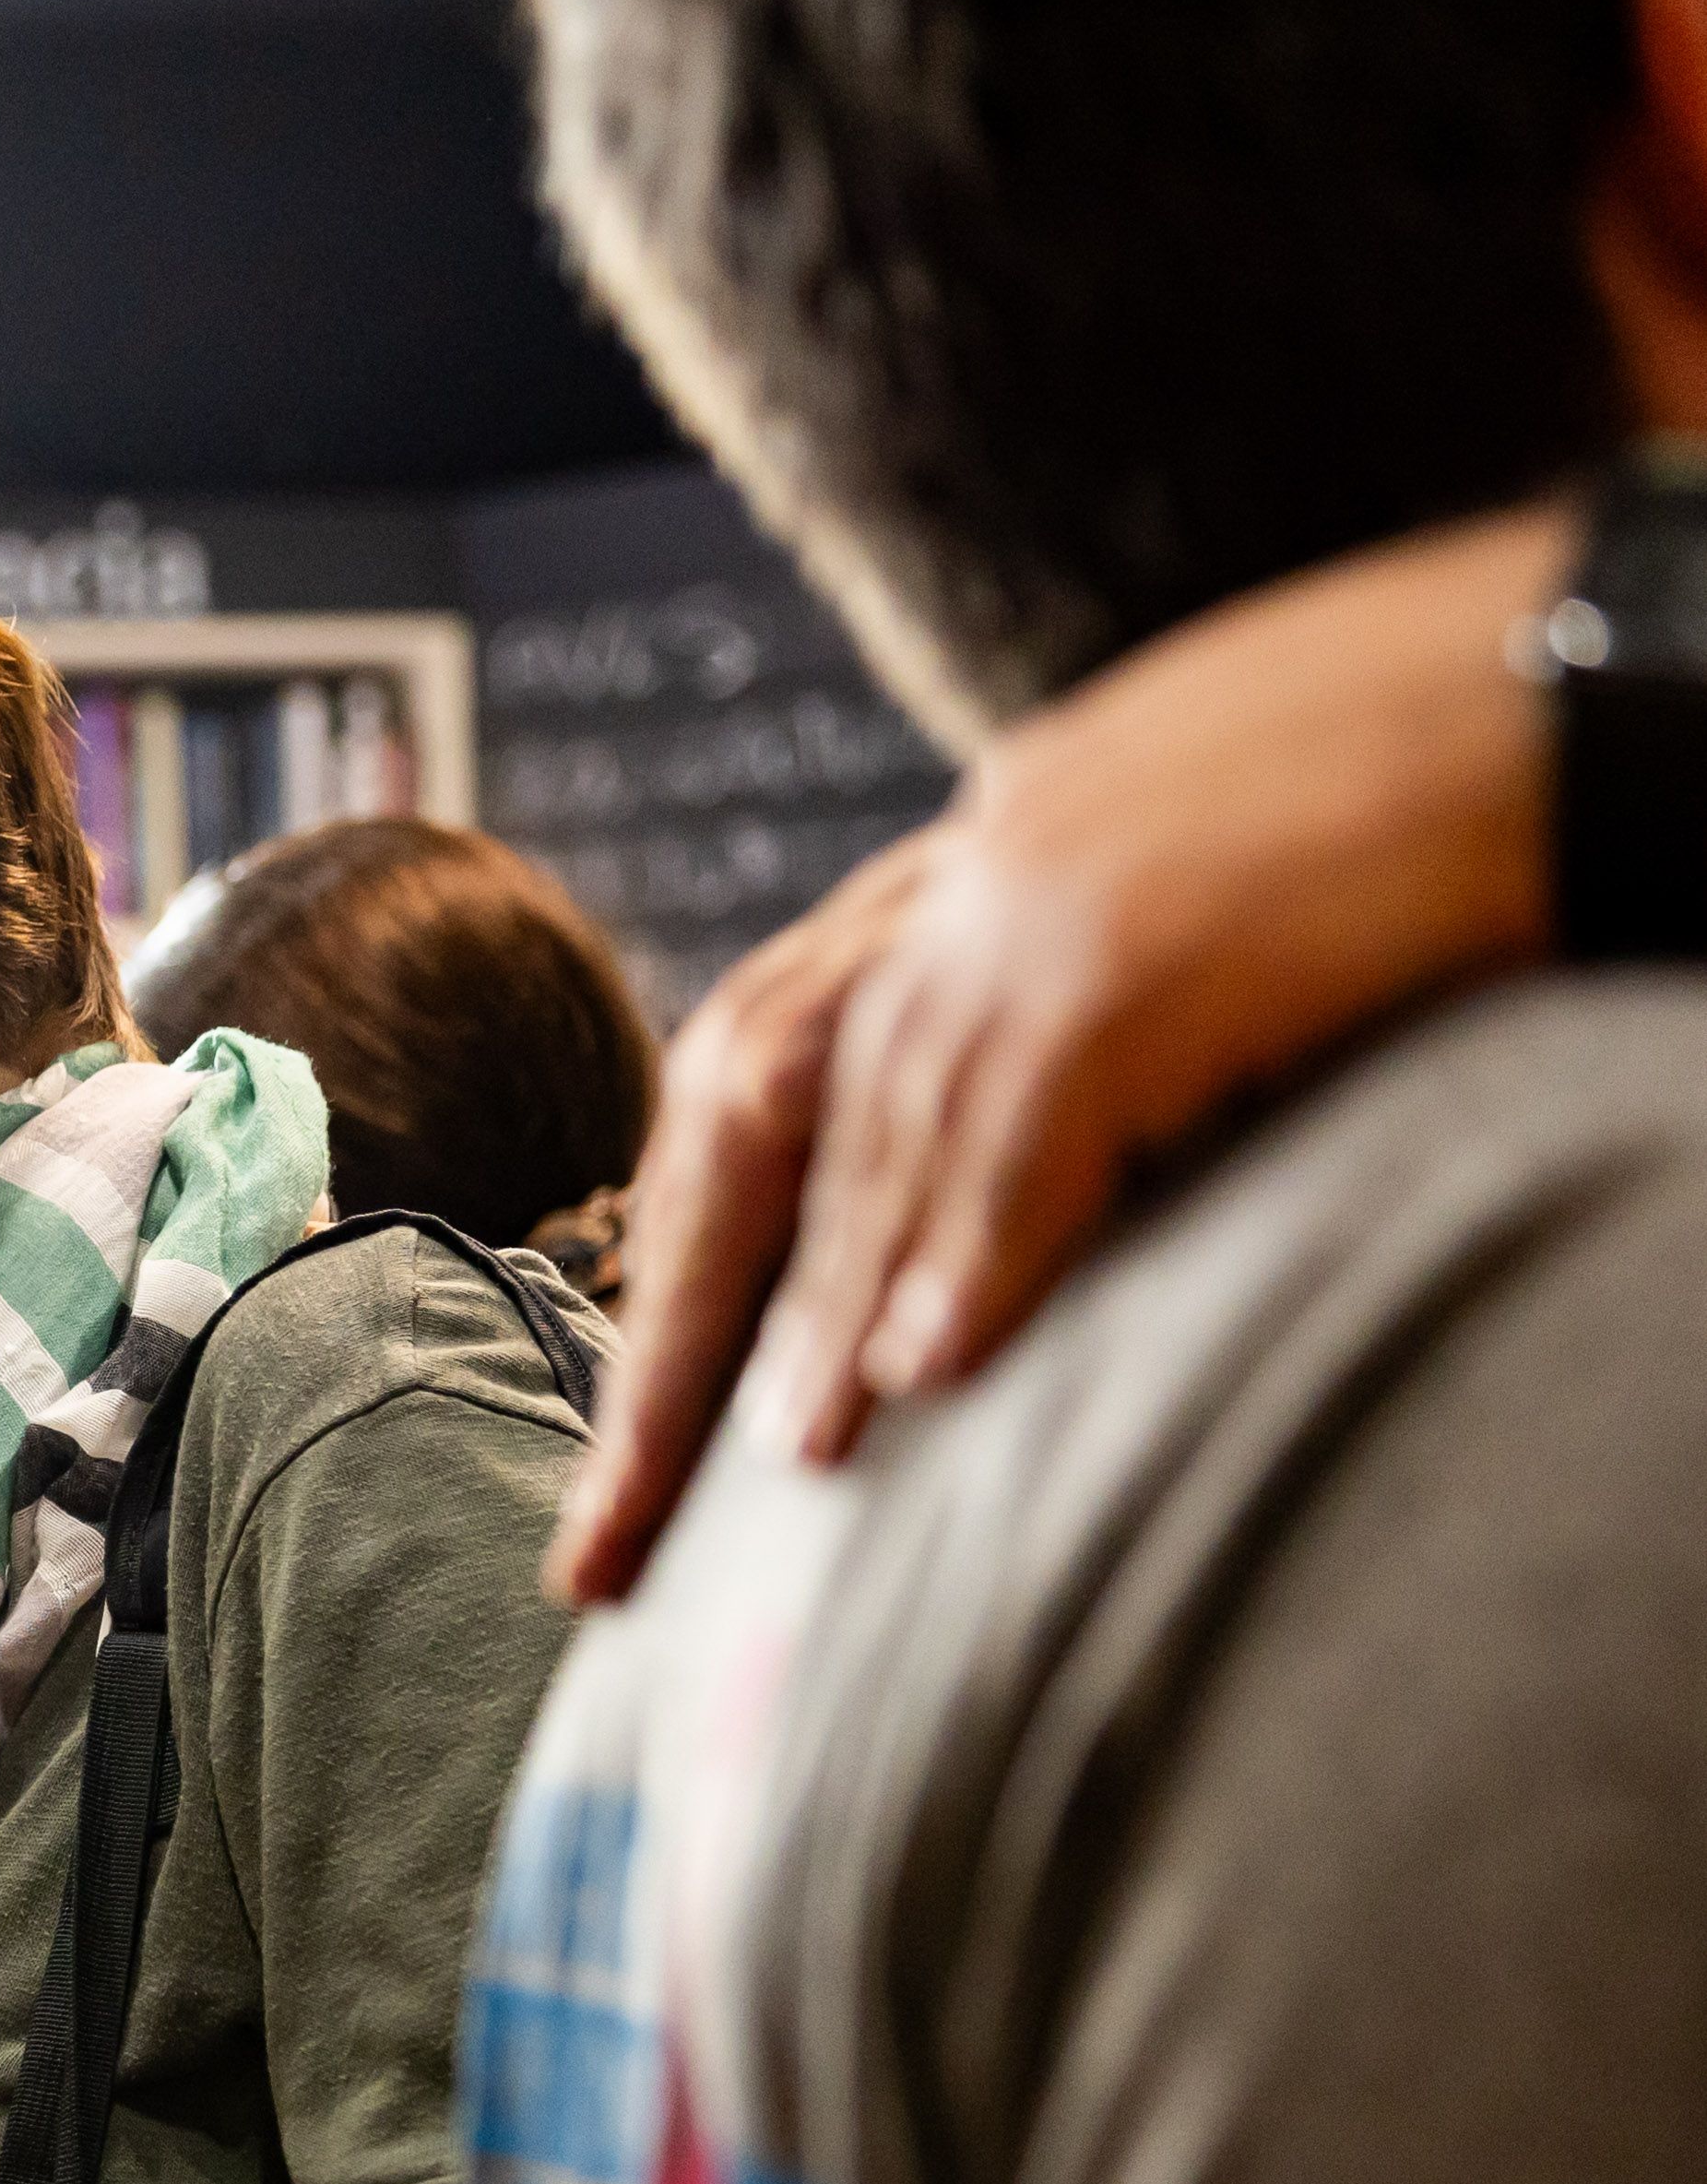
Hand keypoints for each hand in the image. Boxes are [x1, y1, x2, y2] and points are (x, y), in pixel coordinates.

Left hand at [548, 501, 1566, 1606]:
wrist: (1568, 662)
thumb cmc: (1420, 792)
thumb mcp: (1208, 907)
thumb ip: (1093, 1038)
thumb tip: (1015, 1231)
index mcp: (984, 860)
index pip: (767, 1067)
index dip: (690, 1252)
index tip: (641, 1421)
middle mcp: (982, 864)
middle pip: (753, 1106)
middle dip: (676, 1325)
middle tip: (615, 1521)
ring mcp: (1055, 885)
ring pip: (871, 1124)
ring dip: (816, 1312)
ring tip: (775, 1467)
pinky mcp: (1153, 927)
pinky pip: (1032, 1112)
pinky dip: (970, 1247)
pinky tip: (926, 1375)